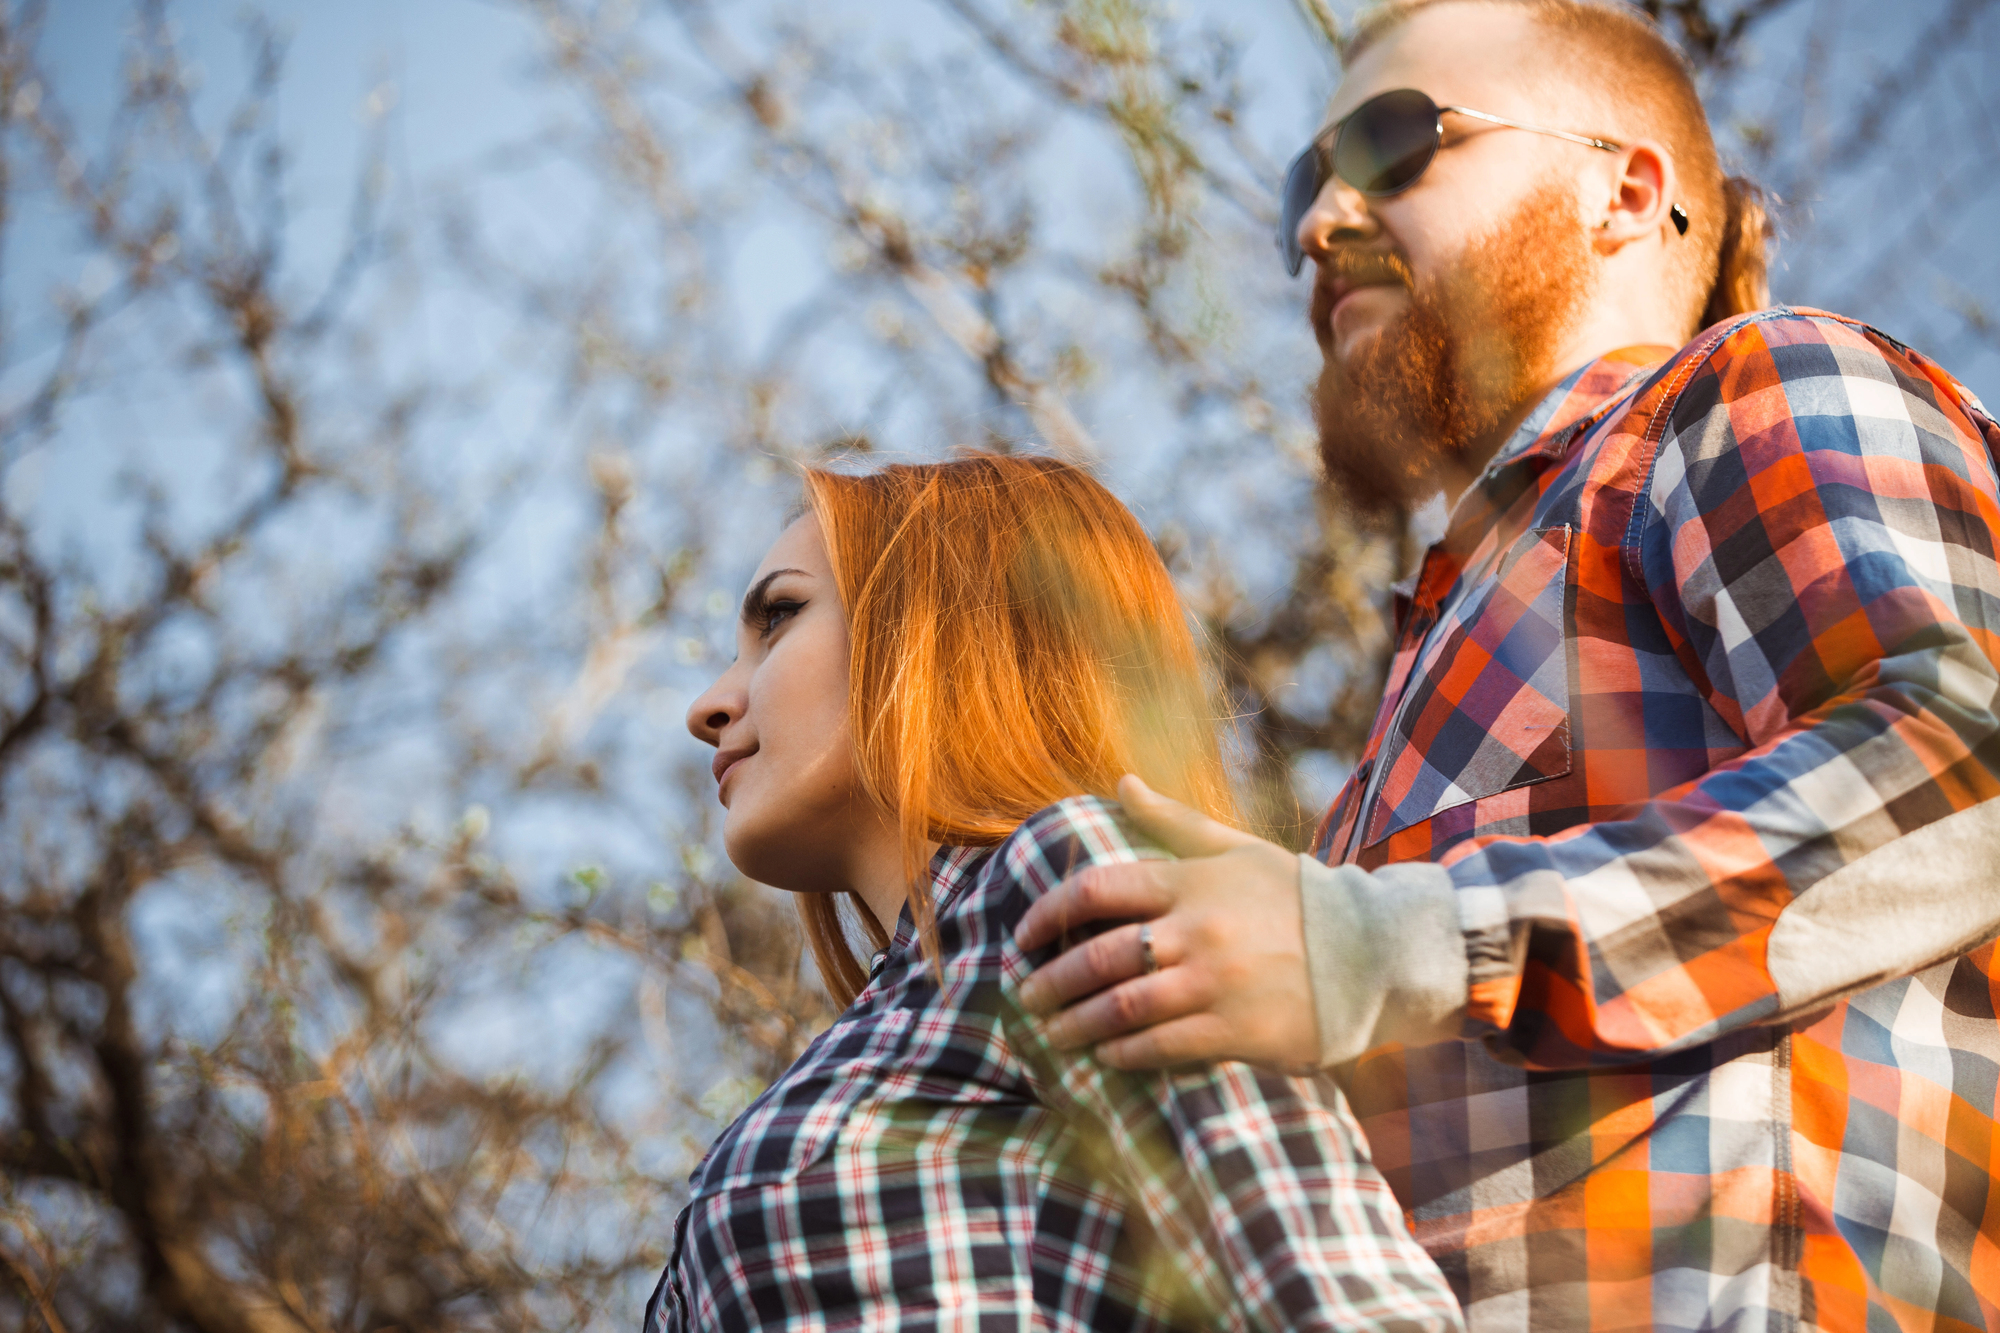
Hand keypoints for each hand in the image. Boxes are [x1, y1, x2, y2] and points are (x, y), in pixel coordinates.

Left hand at [1014, 775, 1317, 1070]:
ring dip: (1075, 1024)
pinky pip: (1162, 1046)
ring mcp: (1216, 982)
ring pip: (1121, 1007)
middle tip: (1025, 995)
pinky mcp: (1237, 1031)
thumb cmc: (1297, 898)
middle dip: (1051, 981)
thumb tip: (1121, 782)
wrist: (1377, 953)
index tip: (1024, 935)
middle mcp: (1197, 929)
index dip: (1047, 912)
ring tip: (1052, 1034)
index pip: (1097, 889)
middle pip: (1098, 956)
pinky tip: (1105, 1056)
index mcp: (1190, 881)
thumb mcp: (1237, 849)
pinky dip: (1124, 1053)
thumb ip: (1173, 821)